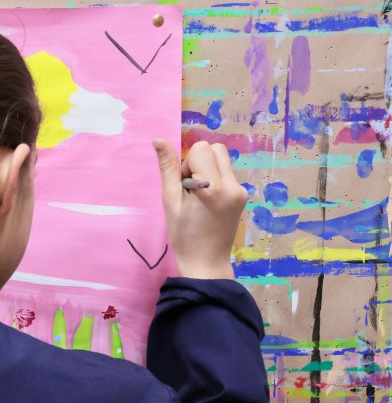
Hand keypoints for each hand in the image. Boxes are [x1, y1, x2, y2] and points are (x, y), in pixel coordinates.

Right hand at [152, 139, 245, 279]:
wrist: (206, 262)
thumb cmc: (183, 235)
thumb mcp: (170, 201)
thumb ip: (167, 169)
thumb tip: (158, 140)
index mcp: (213, 187)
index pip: (201, 149)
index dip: (187, 165)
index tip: (184, 187)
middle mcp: (232, 185)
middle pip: (215, 149)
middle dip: (199, 162)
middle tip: (190, 189)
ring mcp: (241, 190)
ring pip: (222, 160)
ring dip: (207, 170)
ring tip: (199, 196)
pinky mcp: (243, 195)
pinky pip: (227, 174)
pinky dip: (215, 180)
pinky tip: (208, 202)